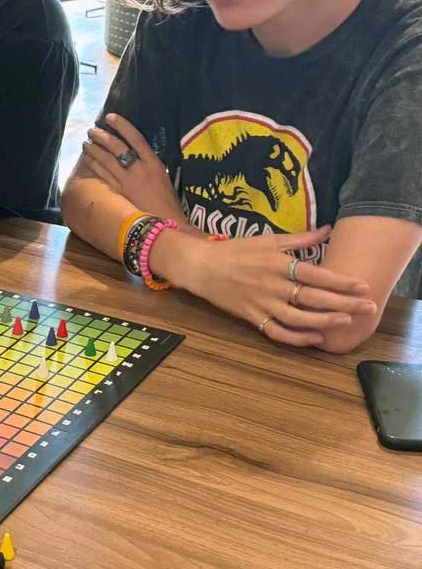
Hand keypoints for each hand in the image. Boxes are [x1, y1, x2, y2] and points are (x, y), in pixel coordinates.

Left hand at [81, 114, 187, 223]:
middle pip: (117, 148)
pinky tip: (87, 160)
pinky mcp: (119, 194)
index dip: (122, 126)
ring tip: (86, 143)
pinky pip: (104, 176)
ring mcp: (128, 182)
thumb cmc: (168, 202)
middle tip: (92, 130)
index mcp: (154, 163)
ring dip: (94, 150)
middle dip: (102, 137)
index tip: (110, 117)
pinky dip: (94, 166)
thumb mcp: (164, 177)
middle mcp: (140, 170)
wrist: (167, 225)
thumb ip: (149, 164)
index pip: (136, 138)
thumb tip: (135, 154)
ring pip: (107, 161)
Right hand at [167, 226, 377, 346]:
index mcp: (277, 263)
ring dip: (324, 321)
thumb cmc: (234, 250)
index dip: (341, 281)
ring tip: (345, 321)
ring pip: (298, 318)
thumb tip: (327, 230)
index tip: (362, 286)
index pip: (316, 274)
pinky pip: (277, 332)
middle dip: (344, 303)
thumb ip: (299, 239)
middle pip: (313, 298)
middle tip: (368, 307)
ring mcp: (261, 303)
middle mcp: (272, 285)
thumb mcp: (267, 240)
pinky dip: (297, 338)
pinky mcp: (251, 317)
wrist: (200, 266)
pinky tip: (314, 337)